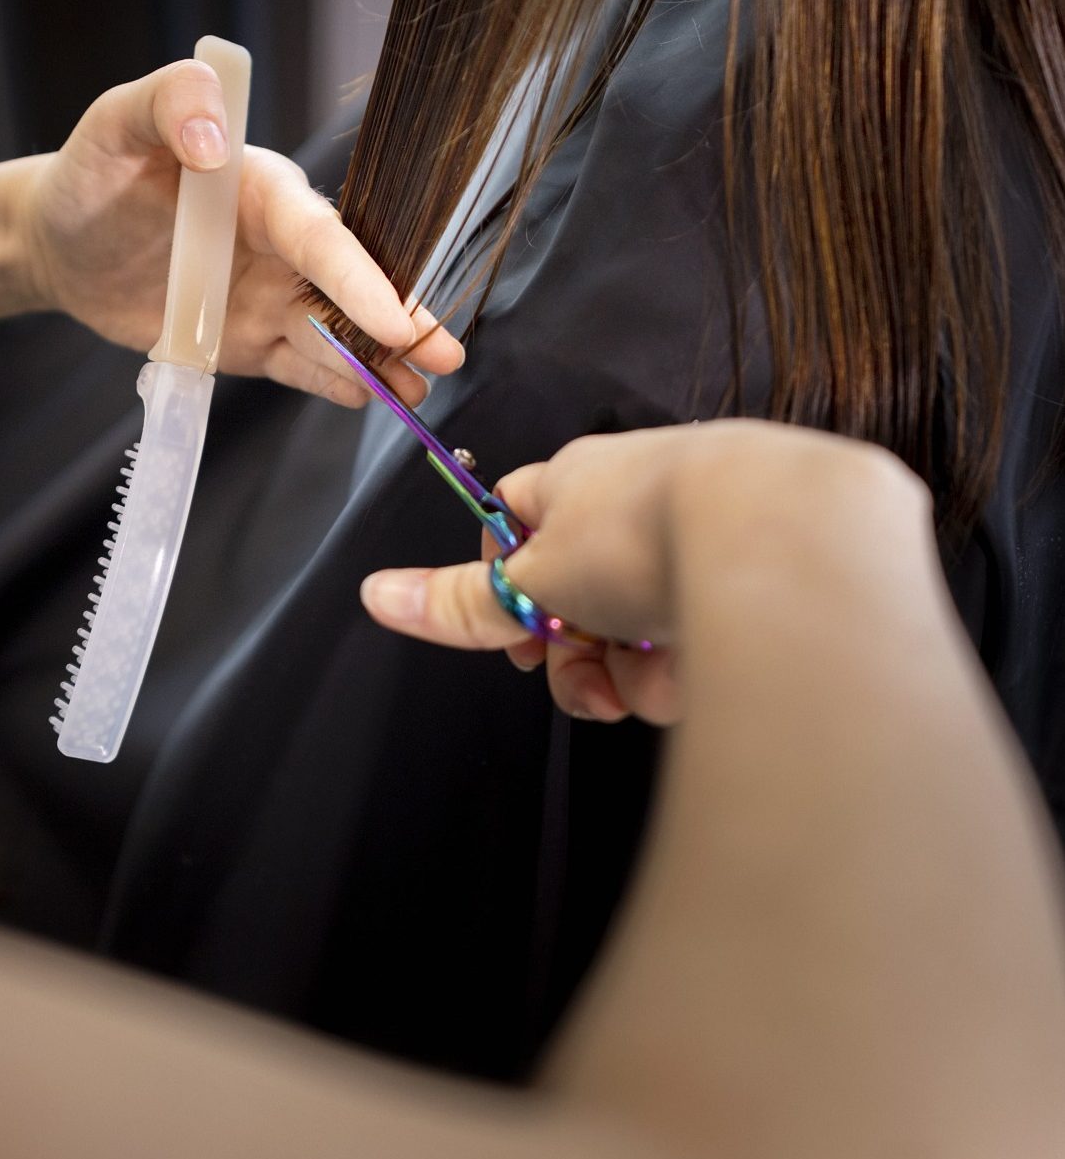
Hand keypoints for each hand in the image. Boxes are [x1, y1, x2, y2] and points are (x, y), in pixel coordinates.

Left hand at [7, 60, 462, 405]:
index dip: (360, 280)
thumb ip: (170, 104)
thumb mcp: (119, 124)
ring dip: (380, 364)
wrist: (63, 241)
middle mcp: (279, 247)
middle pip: (351, 289)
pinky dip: (332, 385)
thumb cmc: (94, 173)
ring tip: (418, 392)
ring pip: (335, 335)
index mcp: (263, 192)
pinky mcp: (251, 341)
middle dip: (402, 322)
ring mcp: (270, 297)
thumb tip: (214, 138)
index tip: (394, 320)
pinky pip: (298, 368)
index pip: (321, 237)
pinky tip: (366, 397)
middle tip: (449, 355)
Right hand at [360, 421, 933, 724]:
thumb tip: (377, 595)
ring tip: (649, 681)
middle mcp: (640, 494)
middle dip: (573, 651)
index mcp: (577, 477)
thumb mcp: (535, 578)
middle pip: (580, 589)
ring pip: (640, 623)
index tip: (512, 630)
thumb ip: (462, 600)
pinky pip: (700, 630)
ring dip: (630, 670)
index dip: (505, 582)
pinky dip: (691, 663)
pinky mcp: (755, 570)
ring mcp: (702, 530)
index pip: (516, 517)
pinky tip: (697, 674)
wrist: (781, 534)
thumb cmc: (648, 531)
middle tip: (579, 677)